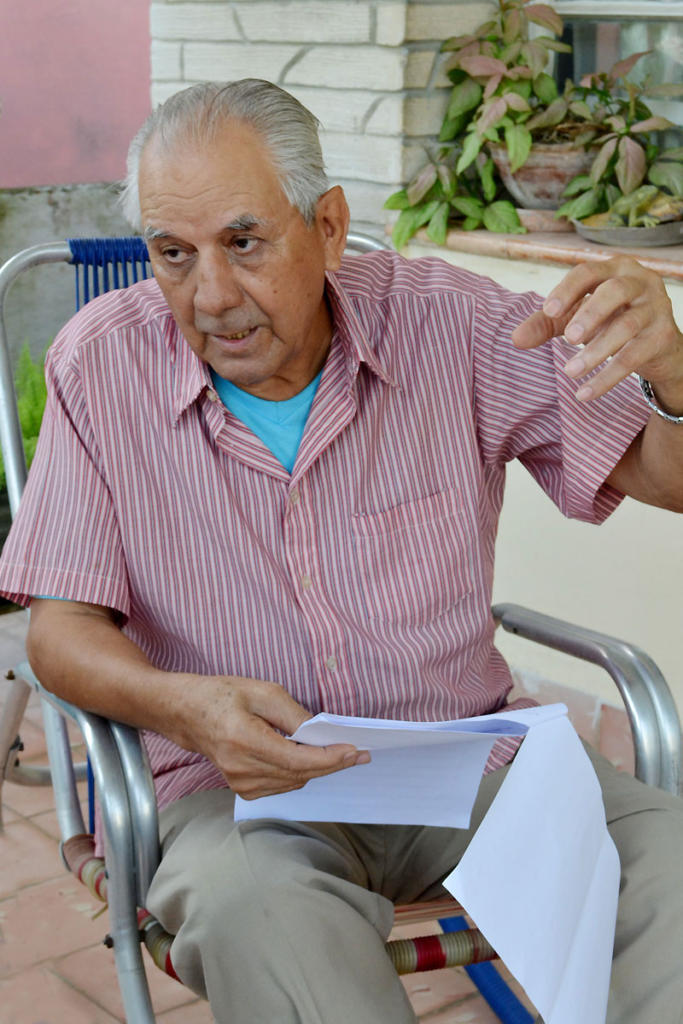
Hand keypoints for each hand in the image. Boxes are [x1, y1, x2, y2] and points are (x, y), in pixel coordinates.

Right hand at [179, 674, 369, 799]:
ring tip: (340, 753)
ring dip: (318, 769)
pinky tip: (309, 758)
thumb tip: (320, 733)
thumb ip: (293, 714)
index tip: (355, 751)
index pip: (298, 760)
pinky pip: (283, 784)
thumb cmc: (222, 695)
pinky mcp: (243, 789)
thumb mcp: (262, 692)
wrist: (186, 713)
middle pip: (300, 775)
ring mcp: (240, 783)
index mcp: (244, 740)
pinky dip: (300, 773)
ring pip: (294, 782)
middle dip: (333, 764)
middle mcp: (242, 768)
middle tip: (360, 754)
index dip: (330, 758)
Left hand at [511, 256, 682, 413]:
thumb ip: (547, 324)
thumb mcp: (576, 319)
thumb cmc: (611, 320)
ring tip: (570, 371)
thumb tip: (515, 339)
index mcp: (614, 269)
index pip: (588, 272)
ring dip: (596, 351)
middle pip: (614, 291)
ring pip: (627, 326)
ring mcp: (656, 308)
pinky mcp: (664, 336)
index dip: (567, 290)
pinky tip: (584, 393)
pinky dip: (607, 377)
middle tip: (569, 339)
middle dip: (589, 314)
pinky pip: (634, 357)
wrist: (657, 345)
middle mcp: (640, 282)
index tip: (548, 311)